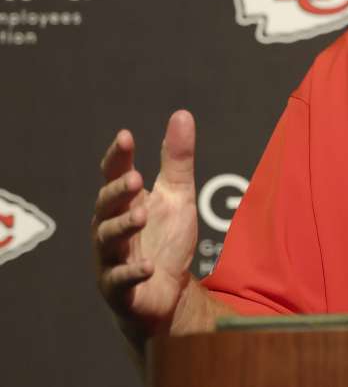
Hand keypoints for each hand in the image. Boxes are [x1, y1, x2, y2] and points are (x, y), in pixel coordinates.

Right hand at [91, 110, 198, 338]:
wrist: (168, 292)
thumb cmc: (166, 239)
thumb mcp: (178, 195)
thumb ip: (177, 159)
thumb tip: (182, 114)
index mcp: (124, 203)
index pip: (114, 175)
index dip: (118, 157)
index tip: (125, 137)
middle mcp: (110, 228)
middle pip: (106, 206)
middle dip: (118, 191)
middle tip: (135, 178)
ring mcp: (112, 259)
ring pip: (109, 240)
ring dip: (123, 226)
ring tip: (141, 214)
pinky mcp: (121, 289)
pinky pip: (121, 281)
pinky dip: (133, 272)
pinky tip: (148, 266)